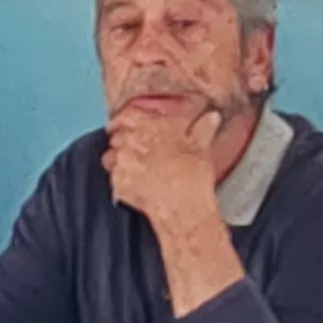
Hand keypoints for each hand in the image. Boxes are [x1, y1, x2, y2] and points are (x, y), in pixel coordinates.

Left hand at [102, 103, 227, 234]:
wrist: (182, 205)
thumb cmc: (192, 173)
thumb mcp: (202, 146)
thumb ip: (203, 128)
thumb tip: (212, 117)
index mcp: (147, 126)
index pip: (124, 117)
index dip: (123, 121)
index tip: (123, 125)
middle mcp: (129, 142)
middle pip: (116, 137)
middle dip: (123, 142)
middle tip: (136, 150)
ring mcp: (121, 164)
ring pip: (110, 158)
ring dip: (118, 160)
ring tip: (133, 167)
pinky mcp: (118, 184)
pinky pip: (114, 179)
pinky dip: (121, 180)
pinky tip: (135, 184)